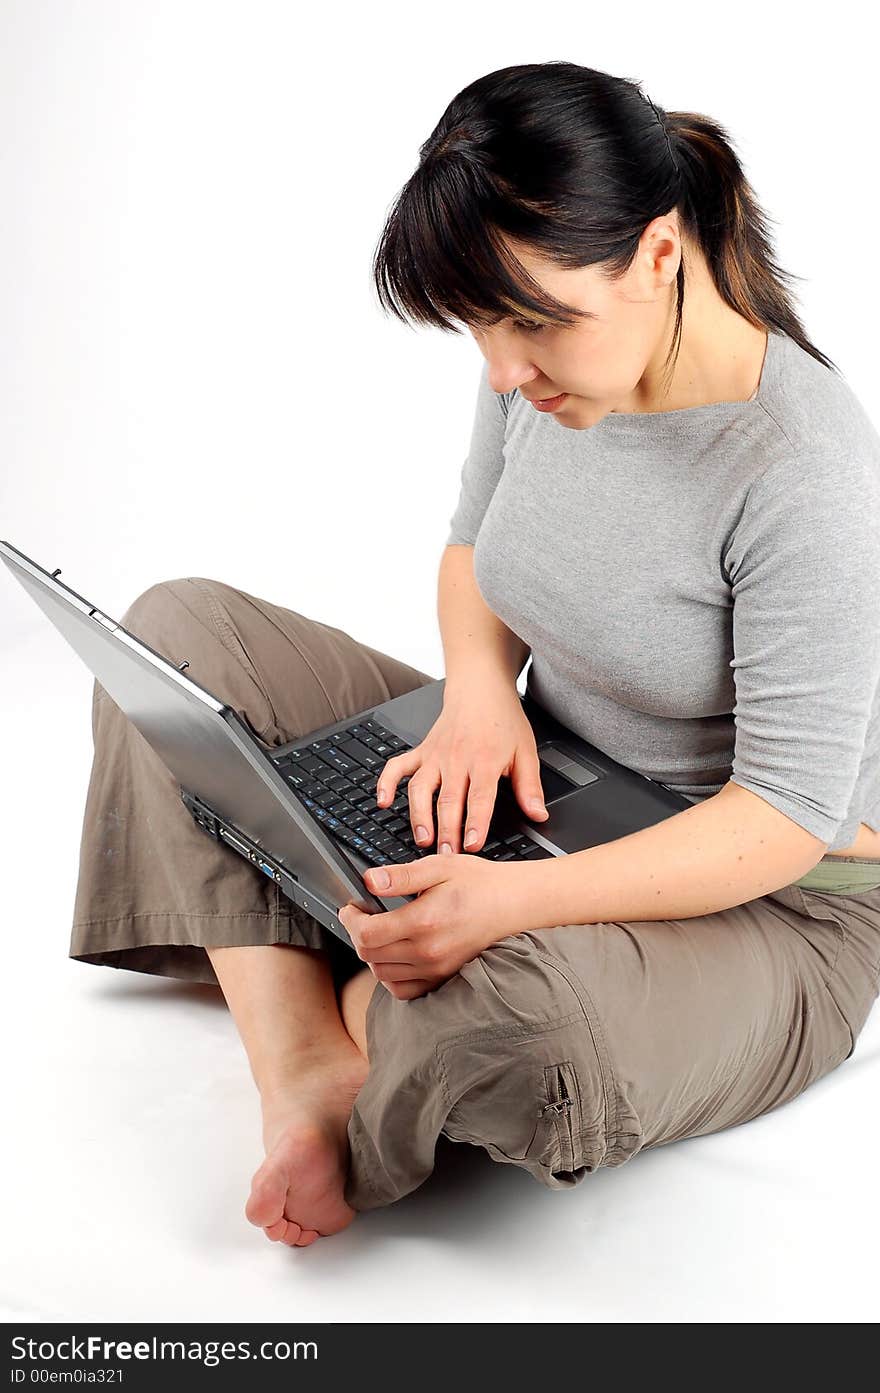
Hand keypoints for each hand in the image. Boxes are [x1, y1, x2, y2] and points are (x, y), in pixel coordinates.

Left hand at [337, 851, 541, 999]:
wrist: (514, 904)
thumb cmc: (480, 883)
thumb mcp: (440, 866)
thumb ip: (401, 876)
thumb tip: (369, 881)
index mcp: (423, 921)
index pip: (367, 934)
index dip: (350, 920)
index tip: (351, 907)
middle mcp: (428, 951)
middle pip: (369, 955)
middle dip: (357, 934)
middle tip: (362, 916)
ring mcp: (436, 969)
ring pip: (382, 975)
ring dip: (372, 955)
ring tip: (378, 933)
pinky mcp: (443, 978)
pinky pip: (403, 990)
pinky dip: (390, 976)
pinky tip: (394, 955)